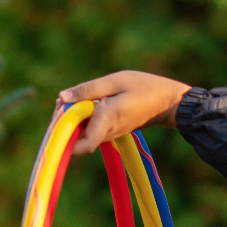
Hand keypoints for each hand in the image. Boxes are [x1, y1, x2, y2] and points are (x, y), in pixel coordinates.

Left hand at [55, 71, 191, 156]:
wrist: (168, 103)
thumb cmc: (145, 88)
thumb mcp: (116, 81)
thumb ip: (88, 90)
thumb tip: (62, 98)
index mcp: (106, 120)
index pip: (81, 146)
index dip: (63, 136)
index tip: (58, 116)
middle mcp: (106, 133)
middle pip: (75, 139)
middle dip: (64, 121)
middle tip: (65, 99)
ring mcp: (109, 134)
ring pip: (81, 134)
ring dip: (73, 118)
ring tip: (76, 98)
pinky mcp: (110, 131)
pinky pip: (90, 129)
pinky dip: (83, 117)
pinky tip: (87, 102)